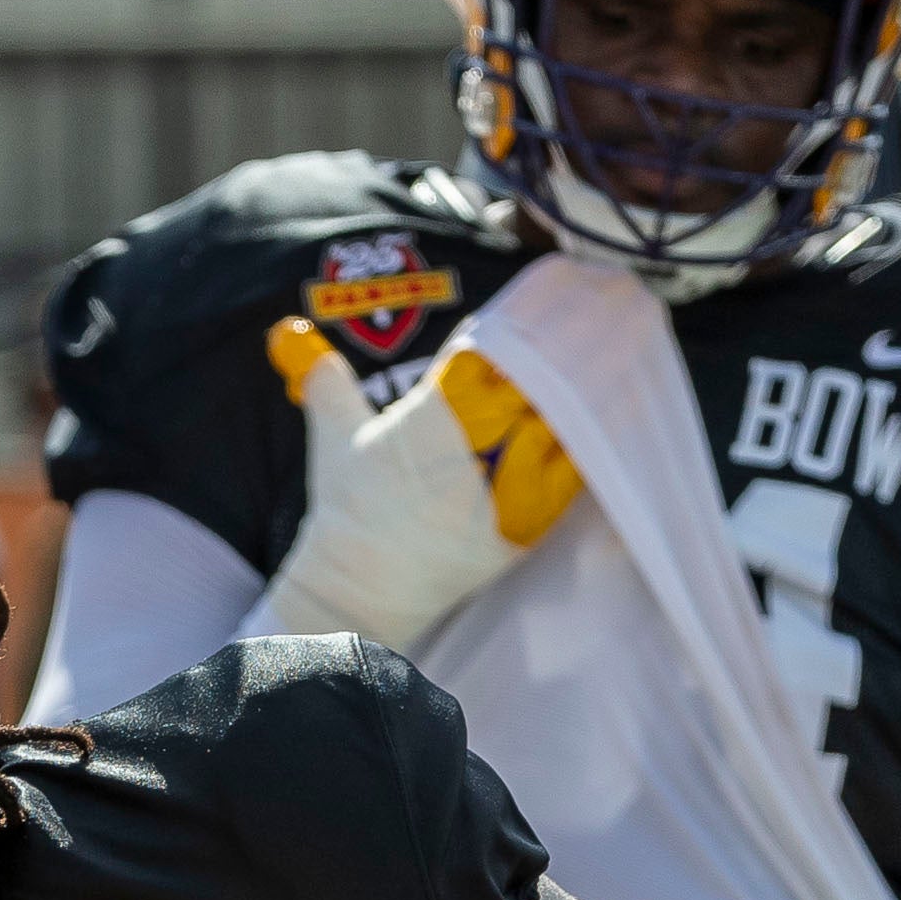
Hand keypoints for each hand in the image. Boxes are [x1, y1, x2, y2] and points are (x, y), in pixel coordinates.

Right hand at [252, 315, 581, 649]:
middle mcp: (473, 445)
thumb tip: (290, 332)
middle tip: (598, 330)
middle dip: (559, 359)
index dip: (516, 332)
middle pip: (535, 384)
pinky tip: (598, 432)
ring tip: (610, 372)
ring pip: (559, 428)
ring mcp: (499, 490)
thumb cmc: (346, 509)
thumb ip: (327, 378)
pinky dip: (582, 456)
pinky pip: (568, 484)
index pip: (490, 352)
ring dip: (581, 401)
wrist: (358, 585)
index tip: (539, 314)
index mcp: (435, 410)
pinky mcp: (520, 530)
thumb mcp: (332, 432)